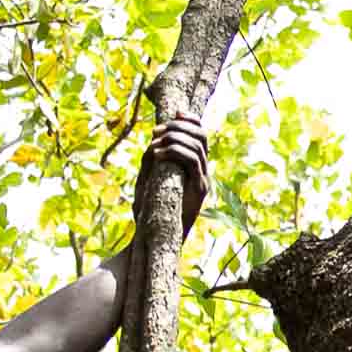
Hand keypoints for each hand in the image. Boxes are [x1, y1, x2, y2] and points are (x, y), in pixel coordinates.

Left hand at [130, 118, 213, 232]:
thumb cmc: (149, 211)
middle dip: (179, 126)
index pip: (201, 135)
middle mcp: (203, 172)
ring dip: (175, 138)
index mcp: (194, 167)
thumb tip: (153, 141)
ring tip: (155, 143)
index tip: (175, 113)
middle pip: (202, 136)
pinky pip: (193, 162)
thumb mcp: (148, 178)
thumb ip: (153, 160)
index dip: (191, 120)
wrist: (153, 238)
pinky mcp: (198, 190)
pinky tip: (158, 154)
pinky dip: (175, 152)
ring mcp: (203, 181)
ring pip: (198, 146)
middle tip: (157, 131)